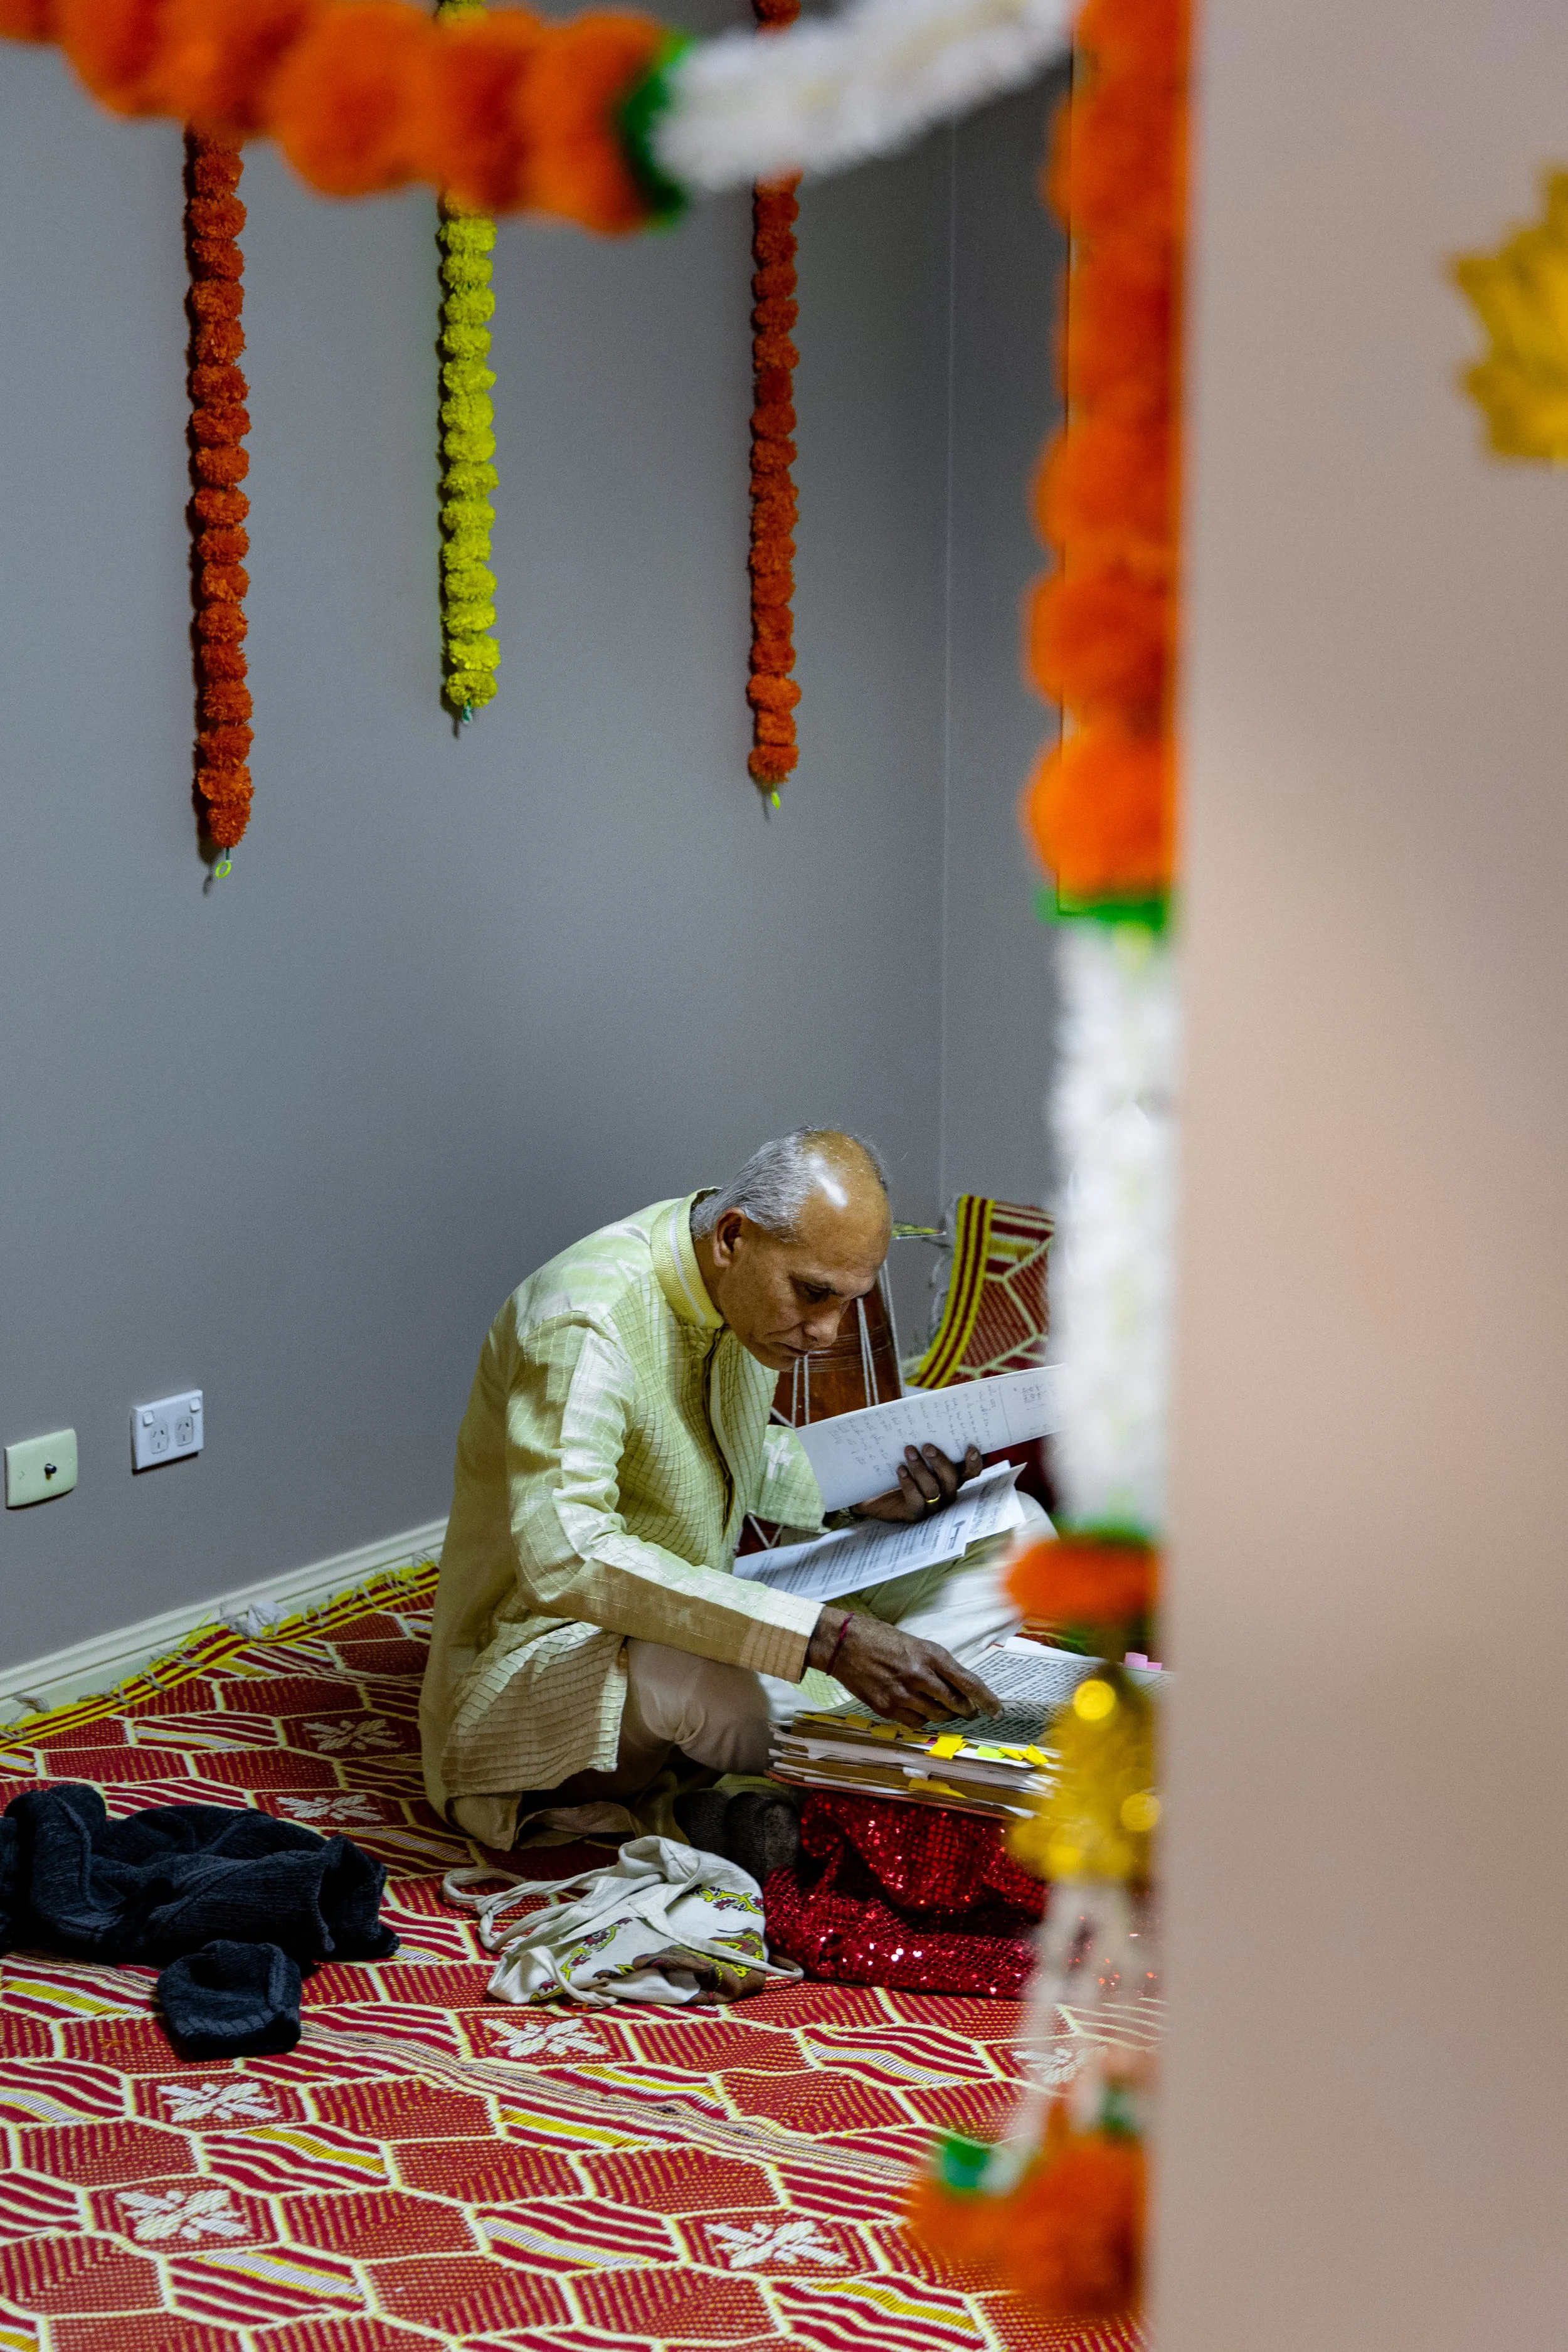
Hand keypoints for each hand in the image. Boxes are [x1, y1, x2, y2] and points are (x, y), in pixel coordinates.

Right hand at [807, 1608, 1002, 1728]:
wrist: (844, 1644)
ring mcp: (902, 1694)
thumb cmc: (881, 1638)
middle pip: (956, 1705)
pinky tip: (916, 1708)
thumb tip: (959, 1688)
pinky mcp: (887, 1708)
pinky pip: (915, 1723)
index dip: (987, 1700)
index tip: (997, 1710)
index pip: (969, 1683)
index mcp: (930, 1655)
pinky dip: (921, 1719)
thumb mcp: (917, 1644)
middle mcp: (920, 1676)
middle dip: (965, 1711)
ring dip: (943, 1715)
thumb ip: (938, 1666)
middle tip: (966, 1710)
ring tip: (938, 1707)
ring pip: (937, 1717)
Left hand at [850, 1443, 983, 1524]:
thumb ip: (924, 1444)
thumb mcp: (913, 1455)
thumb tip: (923, 1417)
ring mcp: (931, 1506)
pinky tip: (901, 1470)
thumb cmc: (899, 1469)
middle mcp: (945, 1493)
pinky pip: (916, 1501)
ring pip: (933, 1489)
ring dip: (921, 1469)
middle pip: (952, 1479)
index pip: (970, 1473)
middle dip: (941, 1462)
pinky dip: (909, 1484)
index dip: (973, 1463)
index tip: (970, 1448)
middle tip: (927, 1446)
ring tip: (909, 1451)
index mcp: (950, 1478)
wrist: (875, 1495)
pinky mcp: (914, 1514)